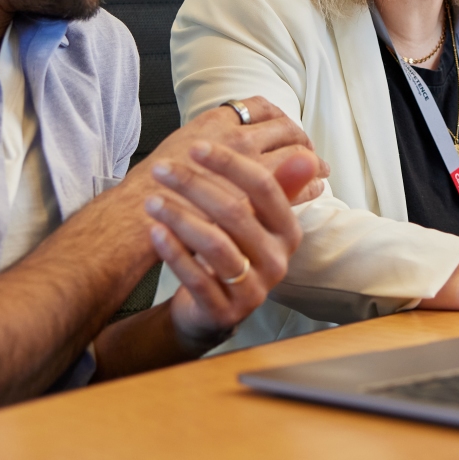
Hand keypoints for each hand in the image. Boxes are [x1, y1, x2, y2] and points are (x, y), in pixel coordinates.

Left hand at [146, 137, 316, 349]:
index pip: (265, 188)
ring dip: (180, 218)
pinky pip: (198, 279)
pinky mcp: (225, 313)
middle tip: (161, 169)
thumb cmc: (232, 253)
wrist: (212, 310)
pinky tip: (155, 232)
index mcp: (288, 233)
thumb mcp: (255, 222)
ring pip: (216, 245)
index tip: (196, 146)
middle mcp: (277, 261)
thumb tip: (306, 155)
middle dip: (194, 186)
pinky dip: (174, 253)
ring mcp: (253, 290)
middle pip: (236, 213)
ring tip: (152, 201)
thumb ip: (275, 187)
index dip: (230, 164)